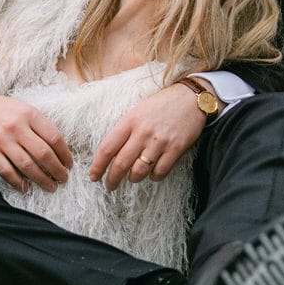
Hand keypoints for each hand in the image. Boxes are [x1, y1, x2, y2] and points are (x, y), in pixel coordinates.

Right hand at [0, 84, 72, 192]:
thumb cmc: (1, 109)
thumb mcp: (23, 108)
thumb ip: (39, 124)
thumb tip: (58, 148)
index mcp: (29, 114)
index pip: (54, 137)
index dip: (65, 154)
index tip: (69, 164)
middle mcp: (16, 126)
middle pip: (43, 153)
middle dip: (57, 170)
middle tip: (63, 179)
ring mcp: (1, 139)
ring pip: (27, 165)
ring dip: (42, 179)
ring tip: (50, 186)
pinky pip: (6, 171)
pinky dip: (18, 182)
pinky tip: (26, 188)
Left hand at [90, 83, 206, 190]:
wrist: (190, 98)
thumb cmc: (160, 105)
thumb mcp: (136, 112)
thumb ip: (124, 130)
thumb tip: (110, 154)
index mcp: (129, 121)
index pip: (107, 148)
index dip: (97, 166)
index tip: (93, 177)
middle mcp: (142, 132)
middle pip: (121, 164)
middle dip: (112, 180)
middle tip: (109, 186)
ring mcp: (159, 141)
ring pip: (139, 171)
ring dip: (133, 179)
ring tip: (133, 178)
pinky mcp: (176, 148)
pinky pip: (160, 172)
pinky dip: (154, 177)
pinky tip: (153, 174)